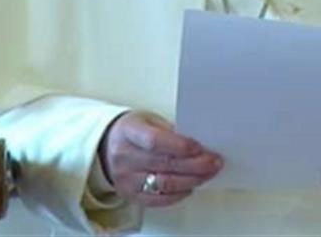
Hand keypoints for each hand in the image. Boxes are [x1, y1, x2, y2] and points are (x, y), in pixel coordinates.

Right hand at [98, 111, 221, 207]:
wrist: (105, 148)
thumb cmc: (133, 131)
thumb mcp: (148, 120)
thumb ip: (170, 131)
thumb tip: (199, 143)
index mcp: (129, 132)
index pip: (155, 141)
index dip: (180, 146)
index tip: (201, 147)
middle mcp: (125, 156)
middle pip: (164, 164)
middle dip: (195, 165)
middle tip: (214, 162)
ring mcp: (126, 179)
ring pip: (164, 184)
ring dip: (192, 180)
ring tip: (208, 174)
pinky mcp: (130, 195)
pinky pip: (158, 199)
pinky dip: (179, 194)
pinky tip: (191, 186)